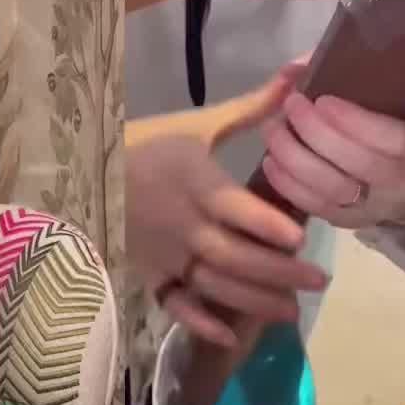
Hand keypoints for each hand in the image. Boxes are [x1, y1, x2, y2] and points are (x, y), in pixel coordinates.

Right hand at [127, 70, 330, 347]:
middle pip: (234, 255)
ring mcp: (165, 255)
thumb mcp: (200, 124)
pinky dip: (200, 322)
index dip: (266, 225)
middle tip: (319, 281)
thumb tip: (304, 68)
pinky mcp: (150, 276)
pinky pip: (175, 304)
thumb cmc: (150, 144)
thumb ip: (256, 106)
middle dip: (278, 272)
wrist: (86, 172)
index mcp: (195, 181)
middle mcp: (182, 224)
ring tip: (291, 311)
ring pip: (213, 284)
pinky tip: (229, 336)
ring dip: (253, 301)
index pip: (235, 208)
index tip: (299, 237)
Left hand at [259, 73, 404, 231]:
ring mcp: (373, 208)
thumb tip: (300, 64)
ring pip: (331, 188)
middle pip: (356, 163)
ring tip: (274, 129)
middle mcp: (399, 183)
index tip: (322, 98)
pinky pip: (316, 208)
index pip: (390, 138)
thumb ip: (359, 83)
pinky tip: (271, 161)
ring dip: (295, 158)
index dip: (353, 120)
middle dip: (316, 133)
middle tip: (290, 106)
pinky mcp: (348, 222)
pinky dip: (289, 185)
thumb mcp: (400, 106)